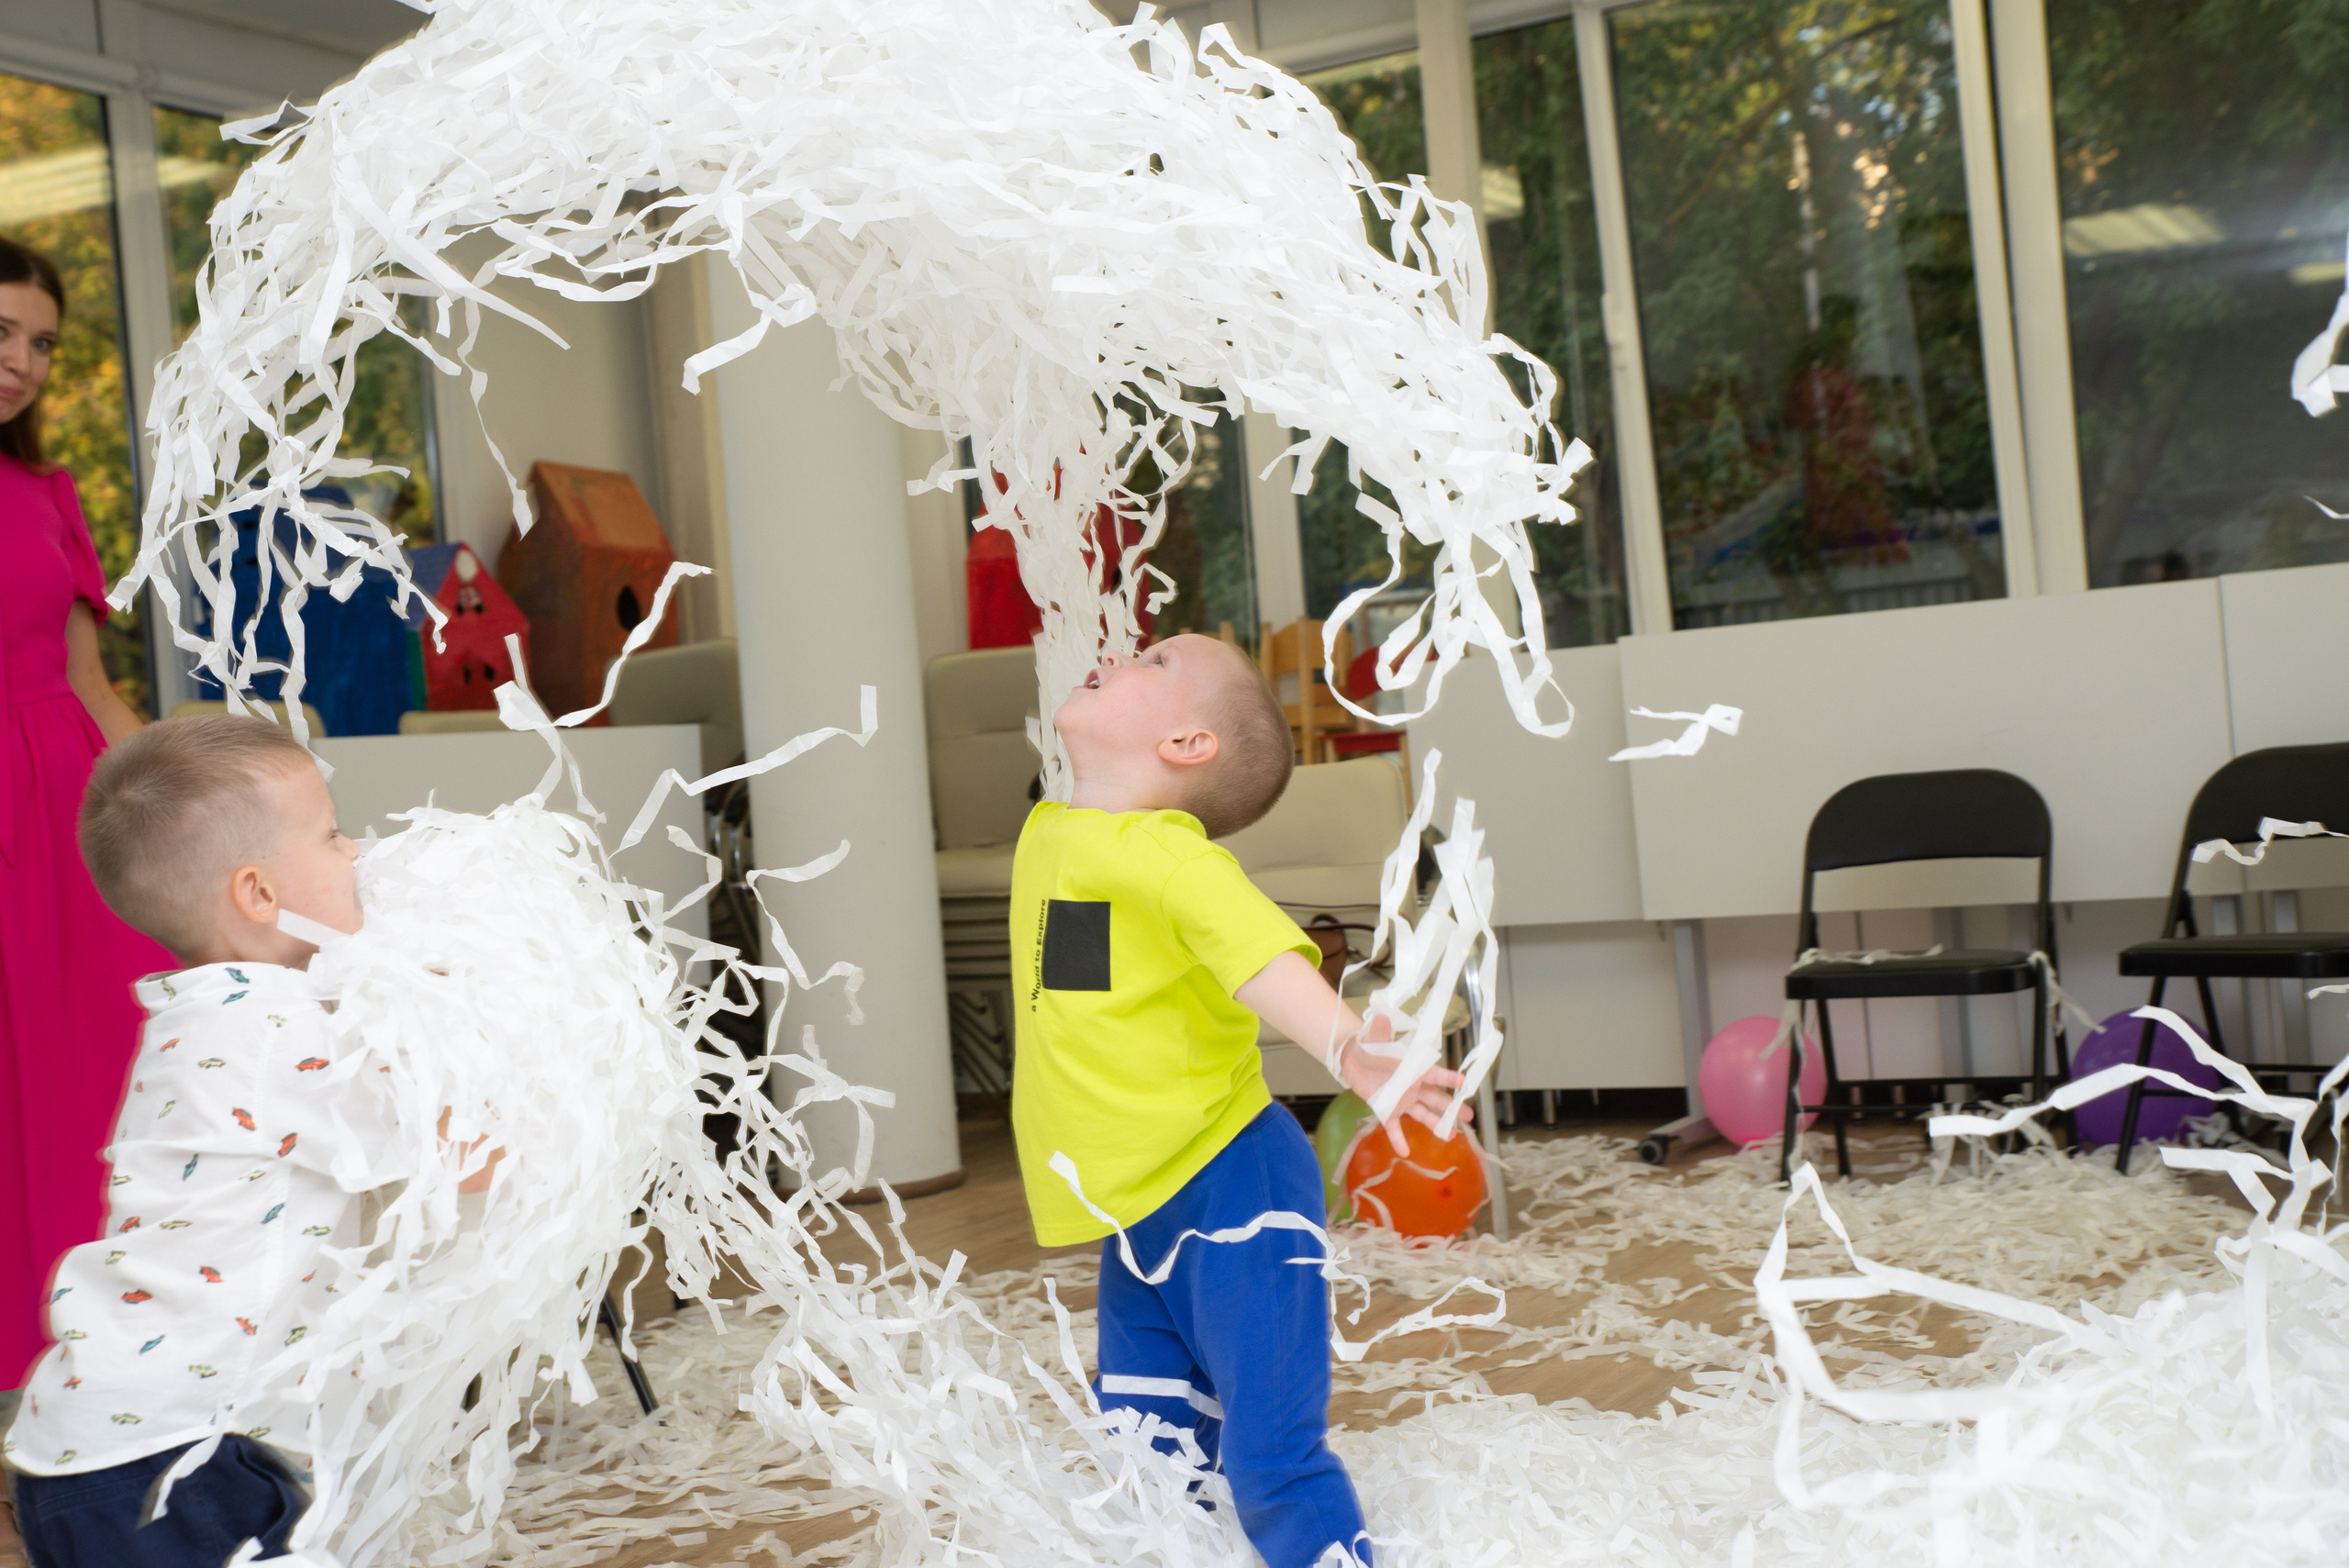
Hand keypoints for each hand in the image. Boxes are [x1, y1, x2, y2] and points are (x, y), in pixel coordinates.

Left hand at [1336, 1013, 1468, 1154]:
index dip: (1449, 1079)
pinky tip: (1405, 1152)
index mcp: (1413, 1069)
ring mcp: (1401, 1100)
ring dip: (1436, 1125)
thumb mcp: (1375, 1039)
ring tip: (1451, 1137)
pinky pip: (1394, 1127)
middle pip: (1436, 1099)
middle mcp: (1412, 1086)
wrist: (1354, 1060)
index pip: (1435, 1075)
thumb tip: (1381, 1017)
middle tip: (1469, 1118)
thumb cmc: (1370, 1047)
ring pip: (1423, 1114)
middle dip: (1452, 1108)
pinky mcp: (1387, 1110)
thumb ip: (1381, 1032)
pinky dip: (1399, 1139)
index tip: (1465, 1084)